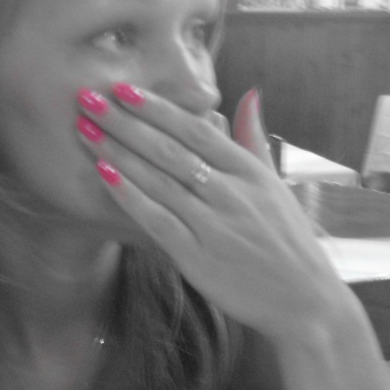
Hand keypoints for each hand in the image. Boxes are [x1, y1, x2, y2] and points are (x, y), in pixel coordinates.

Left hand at [75, 83, 345, 339]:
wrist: (304, 301)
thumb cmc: (287, 241)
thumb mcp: (274, 184)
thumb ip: (253, 138)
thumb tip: (248, 93)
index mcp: (248, 171)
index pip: (195, 130)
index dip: (157, 107)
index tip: (123, 87)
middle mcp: (230, 192)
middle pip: (169, 149)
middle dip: (124, 121)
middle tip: (87, 97)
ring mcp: (213, 224)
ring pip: (158, 179)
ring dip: (117, 152)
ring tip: (85, 129)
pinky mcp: (198, 257)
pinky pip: (157, 219)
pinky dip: (130, 196)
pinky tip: (103, 175)